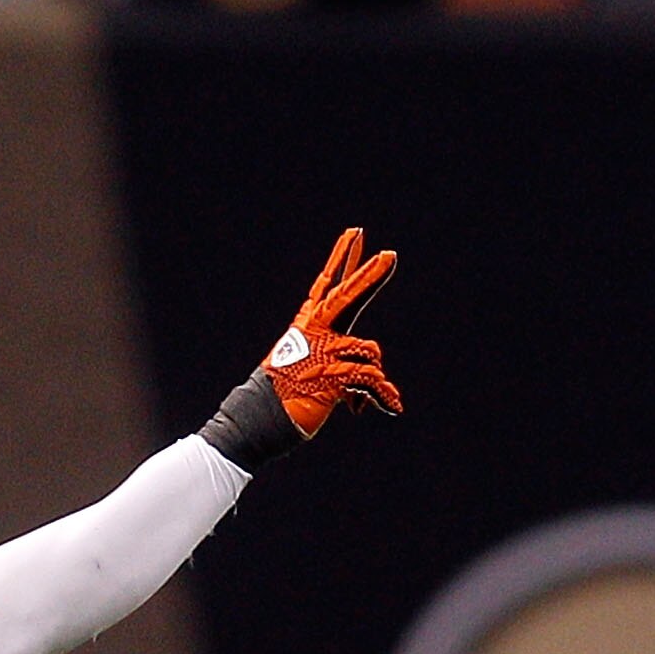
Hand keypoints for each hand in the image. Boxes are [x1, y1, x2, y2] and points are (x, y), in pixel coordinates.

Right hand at [200, 228, 400, 470]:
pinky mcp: (333, 374)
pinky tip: (393, 408)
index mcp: (307, 328)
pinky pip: (371, 379)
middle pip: (347, 296)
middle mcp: (315, 333)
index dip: (342, 260)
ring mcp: (323, 352)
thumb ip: (339, 371)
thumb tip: (361, 398)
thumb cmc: (285, 399)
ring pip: (369, 351)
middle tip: (390, 255)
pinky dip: (384, 395)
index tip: (355, 234)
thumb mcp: (311, 376)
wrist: (261, 419)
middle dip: (369, 276)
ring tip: (379, 397)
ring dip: (376, 381)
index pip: (327, 286)